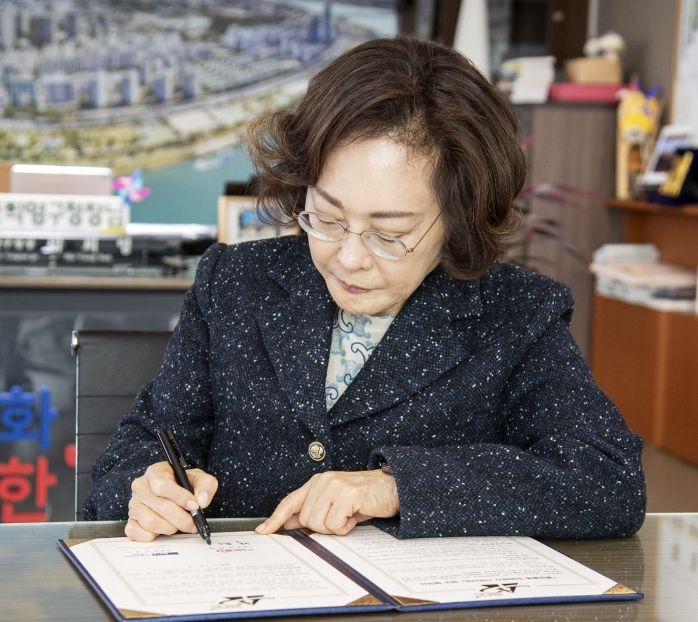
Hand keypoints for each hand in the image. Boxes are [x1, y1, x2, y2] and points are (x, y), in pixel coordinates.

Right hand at [125, 461, 217, 541]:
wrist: (177, 494)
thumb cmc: (185, 485)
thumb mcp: (200, 479)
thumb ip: (206, 486)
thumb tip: (201, 501)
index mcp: (155, 472)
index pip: (162, 485)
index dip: (179, 497)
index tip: (194, 506)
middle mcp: (140, 487)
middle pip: (160, 506)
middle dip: (181, 518)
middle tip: (193, 523)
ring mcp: (134, 505)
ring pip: (151, 522)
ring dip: (170, 527)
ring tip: (179, 524)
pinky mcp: (130, 522)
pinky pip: (140, 534)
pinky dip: (155, 536)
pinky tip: (163, 530)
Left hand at [256, 469, 398, 535]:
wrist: (392, 487)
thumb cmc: (365, 497)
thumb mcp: (336, 503)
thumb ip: (313, 510)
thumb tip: (291, 523)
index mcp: (317, 482)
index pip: (290, 501)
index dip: (275, 517)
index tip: (263, 531)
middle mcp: (323, 481)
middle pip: (306, 520)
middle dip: (323, 527)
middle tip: (341, 518)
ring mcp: (334, 486)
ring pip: (319, 524)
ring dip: (335, 527)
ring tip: (349, 515)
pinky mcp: (347, 494)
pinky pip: (335, 524)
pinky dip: (345, 526)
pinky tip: (355, 514)